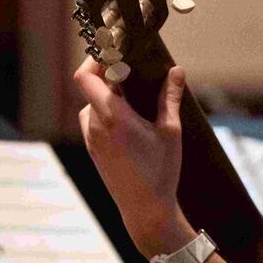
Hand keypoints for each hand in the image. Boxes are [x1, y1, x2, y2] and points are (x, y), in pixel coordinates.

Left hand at [74, 59, 193, 255]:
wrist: (145, 211)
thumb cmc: (160, 173)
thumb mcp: (171, 132)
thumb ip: (170, 98)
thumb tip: (176, 71)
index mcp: (113, 117)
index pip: (86, 76)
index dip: (95, 59)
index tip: (113, 52)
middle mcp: (95, 126)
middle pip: (92, 87)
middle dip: (111, 76)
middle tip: (134, 73)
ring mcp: (91, 139)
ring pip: (93, 104)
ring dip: (110, 96)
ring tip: (136, 100)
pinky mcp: (94, 149)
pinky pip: (95, 120)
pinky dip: (109, 113)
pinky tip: (132, 121)